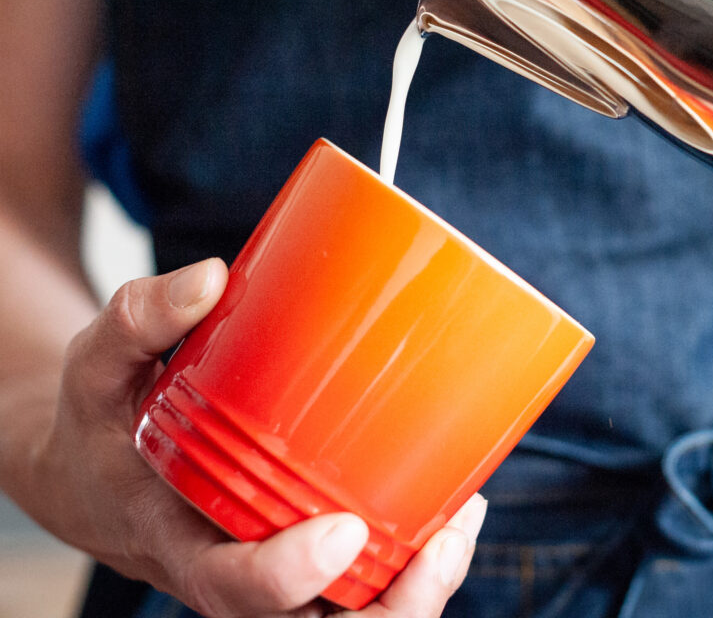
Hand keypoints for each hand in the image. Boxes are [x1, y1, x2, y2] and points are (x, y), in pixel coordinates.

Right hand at [22, 259, 483, 616]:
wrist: (99, 469)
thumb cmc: (104, 418)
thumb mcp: (98, 364)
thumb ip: (140, 320)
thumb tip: (211, 278)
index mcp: (181, 542)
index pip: (232, 590)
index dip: (288, 580)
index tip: (344, 532)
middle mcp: (235, 569)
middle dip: (388, 608)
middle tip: (440, 546)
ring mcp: (273, 564)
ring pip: (347, 614)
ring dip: (416, 588)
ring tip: (463, 521)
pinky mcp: (297, 546)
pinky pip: (359, 582)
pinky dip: (411, 561)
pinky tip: (453, 511)